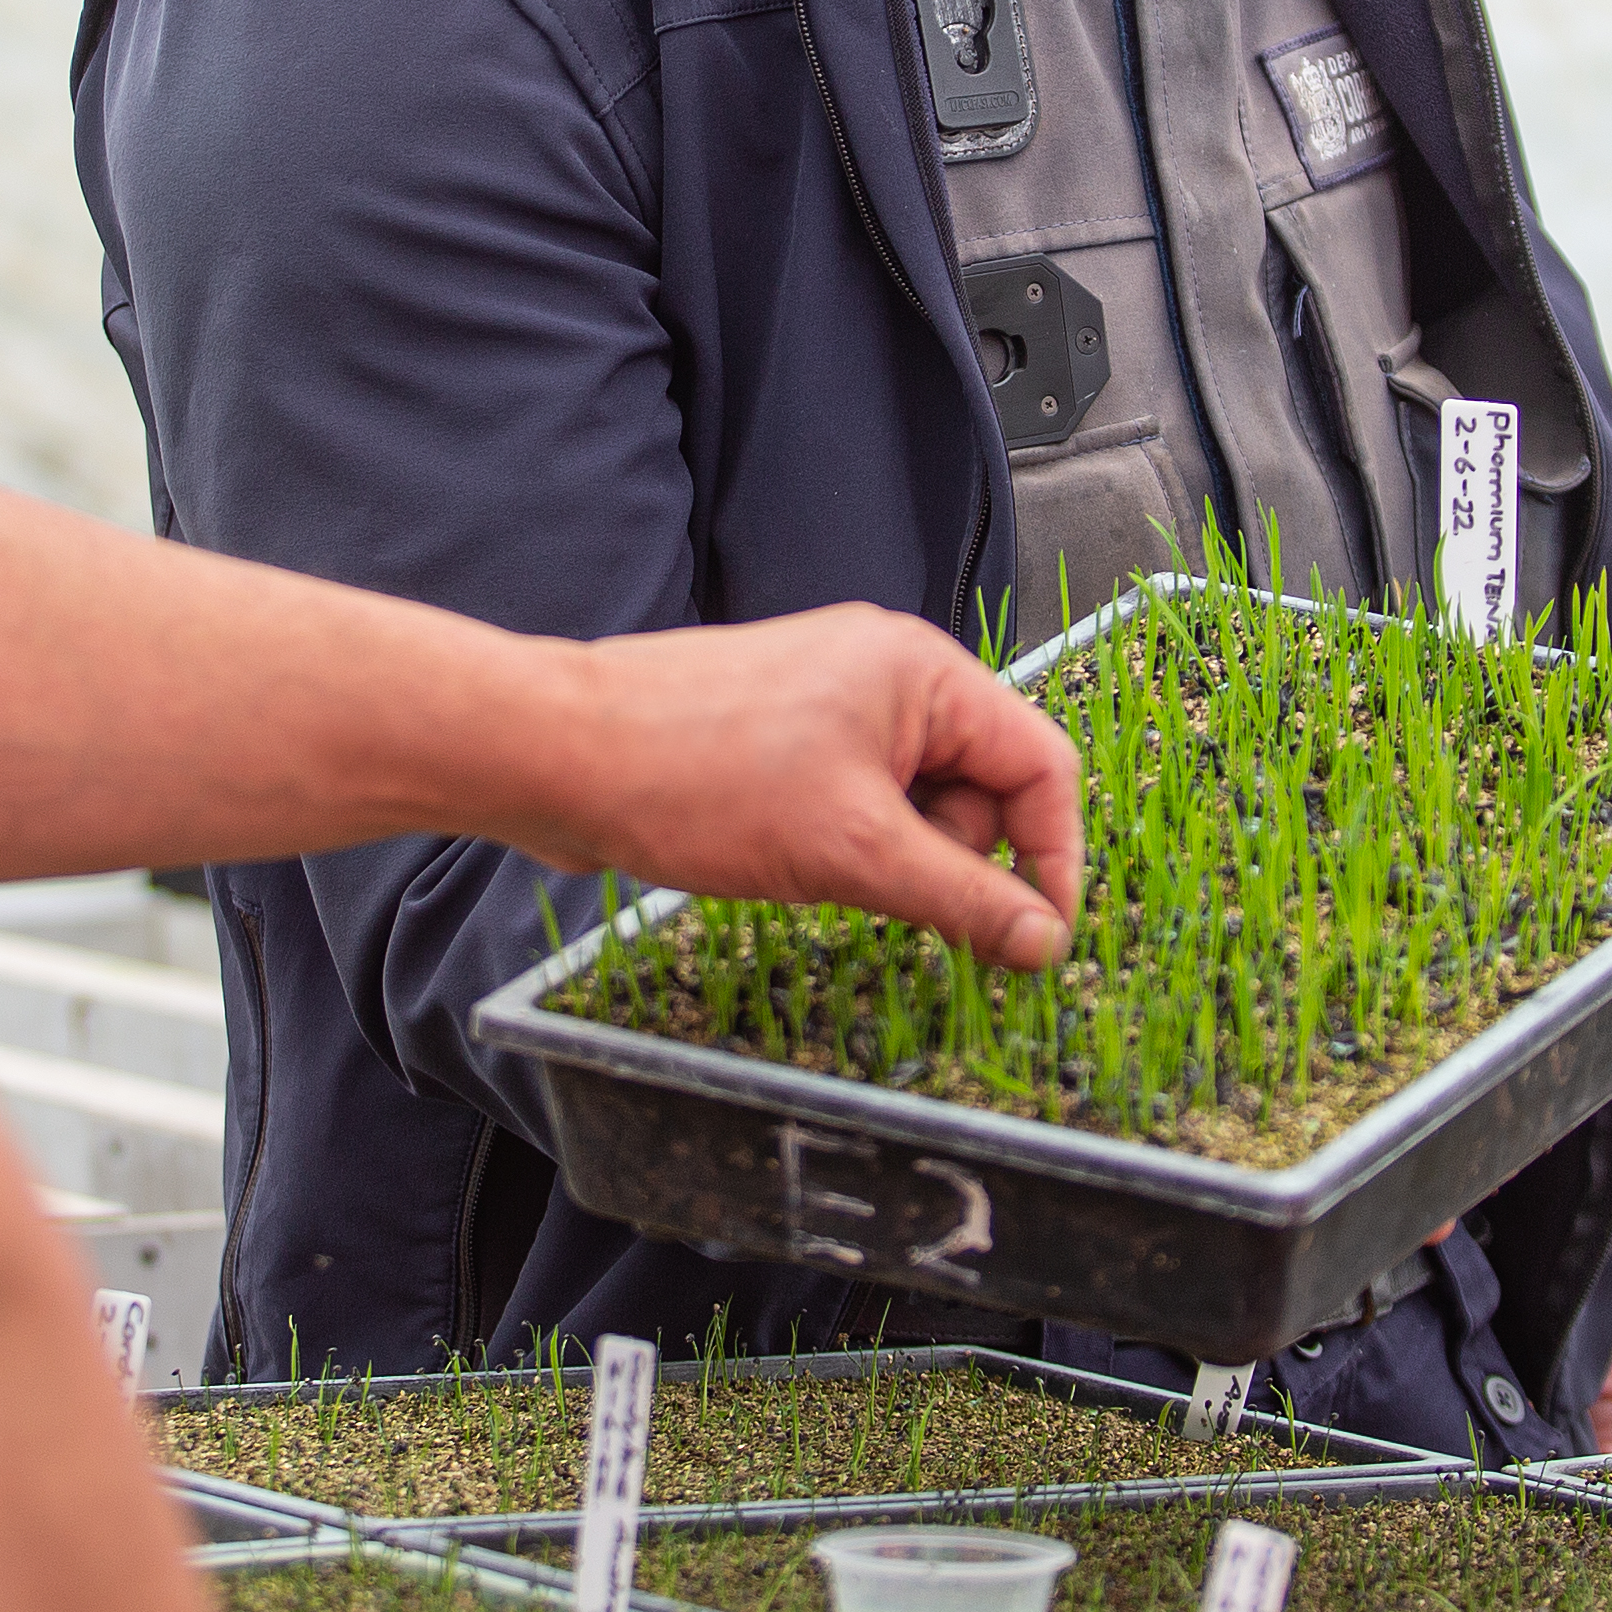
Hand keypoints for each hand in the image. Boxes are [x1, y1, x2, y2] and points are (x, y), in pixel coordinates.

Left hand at [523, 603, 1083, 965]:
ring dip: (893, 856)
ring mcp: (832, 701)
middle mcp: (886, 674)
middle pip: (982, 786)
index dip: (1052, 856)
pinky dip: (847, 844)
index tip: (1039, 939)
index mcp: (922, 672)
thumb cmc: (694, 776)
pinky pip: (860, 802)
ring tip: (821, 870)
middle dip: (952, 857)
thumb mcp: (853, 853)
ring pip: (917, 802)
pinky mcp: (787, 736)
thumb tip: (1042, 939)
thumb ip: (962, 898)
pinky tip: (793, 860)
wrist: (558, 755)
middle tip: (887, 891)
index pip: (1041, 763)